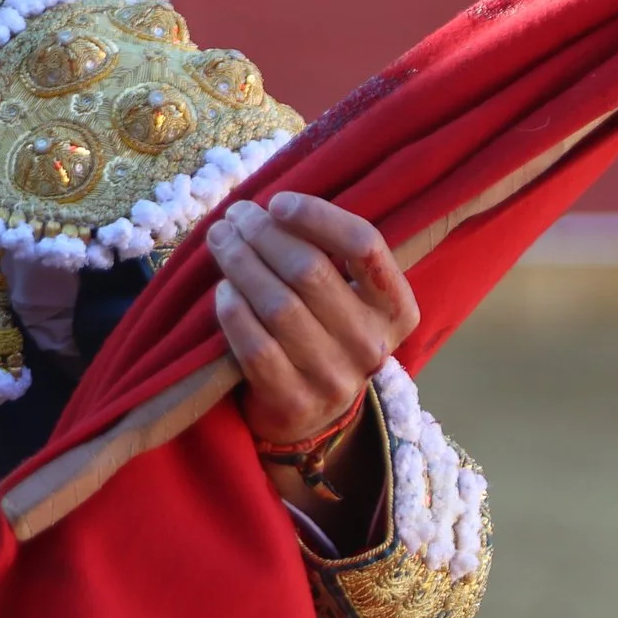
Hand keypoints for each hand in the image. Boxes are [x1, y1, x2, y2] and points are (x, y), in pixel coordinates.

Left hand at [207, 193, 418, 448]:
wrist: (314, 416)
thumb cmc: (326, 333)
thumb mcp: (349, 296)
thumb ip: (328, 253)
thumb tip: (272, 204)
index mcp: (396, 308)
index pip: (364, 245)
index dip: (317, 216)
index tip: (278, 202)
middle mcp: (370, 344)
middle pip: (310, 270)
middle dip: (263, 234)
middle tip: (235, 216)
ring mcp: (333, 377)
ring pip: (278, 305)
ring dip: (240, 262)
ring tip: (221, 239)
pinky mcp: (293, 400)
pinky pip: (255, 346)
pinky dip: (233, 311)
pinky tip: (222, 290)